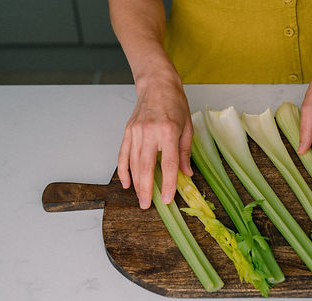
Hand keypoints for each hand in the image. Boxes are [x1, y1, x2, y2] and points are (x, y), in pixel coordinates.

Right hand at [118, 74, 192, 207]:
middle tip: (147, 205)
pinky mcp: (128, 131)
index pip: (168, 164)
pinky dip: (123, 170)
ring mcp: (136, 132)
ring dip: (136, 183)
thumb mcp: (187, 127)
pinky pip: (123, 154)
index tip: (168, 199)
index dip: (168, 184)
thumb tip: (186, 174)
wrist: (157, 84)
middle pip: (146, 167)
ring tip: (140, 198)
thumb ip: (185, 152)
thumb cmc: (175, 104)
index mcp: (168, 131)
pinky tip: (127, 183)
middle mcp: (150, 132)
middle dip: (147, 189)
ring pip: (133, 163)